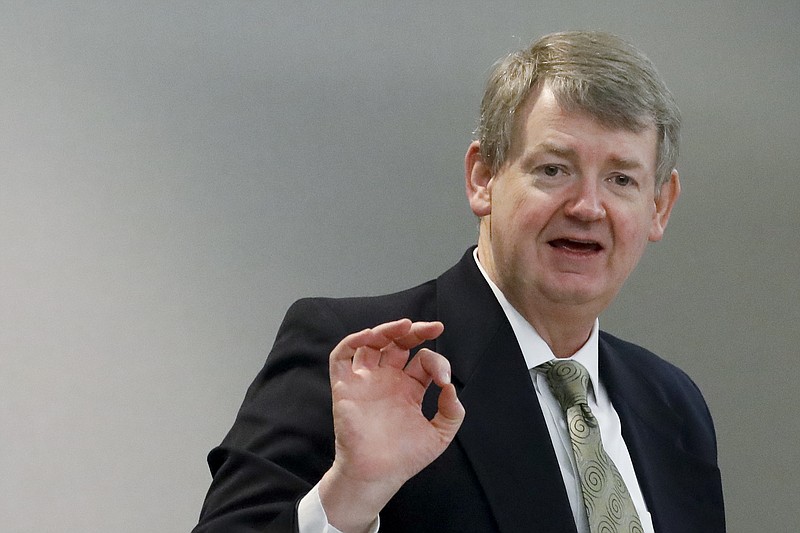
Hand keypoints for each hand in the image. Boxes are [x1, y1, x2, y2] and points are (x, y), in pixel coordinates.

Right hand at [318, 319, 464, 532]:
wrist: (377, 476)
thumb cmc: (404, 459)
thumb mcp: (439, 436)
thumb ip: (452, 412)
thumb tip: (450, 387)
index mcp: (409, 389)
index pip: (423, 361)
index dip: (437, 363)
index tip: (444, 381)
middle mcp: (387, 380)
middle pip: (398, 343)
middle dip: (415, 331)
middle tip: (433, 326)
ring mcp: (366, 381)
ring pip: (371, 343)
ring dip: (386, 329)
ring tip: (403, 325)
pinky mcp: (345, 386)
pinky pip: (342, 356)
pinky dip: (354, 341)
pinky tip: (371, 336)